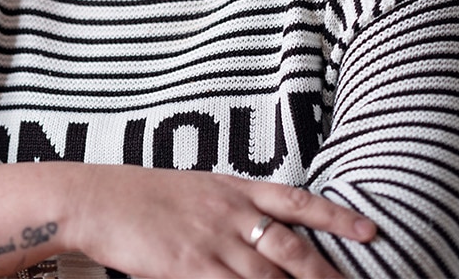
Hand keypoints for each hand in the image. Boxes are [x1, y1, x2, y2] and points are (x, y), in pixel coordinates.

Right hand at [0, 163, 376, 278]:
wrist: (89, 199)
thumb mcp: (188, 189)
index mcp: (230, 189)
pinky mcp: (188, 266)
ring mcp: (211, 242)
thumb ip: (225, 209)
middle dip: (326, 273)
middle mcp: (229, 214)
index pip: (296, 201)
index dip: (337, 217)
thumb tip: (256, 234)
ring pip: (269, 277)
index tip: (369, 230)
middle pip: (293, 248)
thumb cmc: (133, 196)